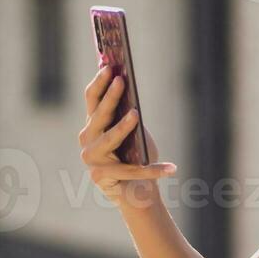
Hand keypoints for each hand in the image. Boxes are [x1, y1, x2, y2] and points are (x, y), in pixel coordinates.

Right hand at [78, 66, 175, 209]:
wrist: (134, 191)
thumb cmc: (136, 156)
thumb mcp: (134, 131)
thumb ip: (129, 112)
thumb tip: (130, 85)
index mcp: (92, 124)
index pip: (92, 98)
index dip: (100, 82)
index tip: (110, 66)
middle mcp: (87, 139)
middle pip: (99, 114)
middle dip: (110, 96)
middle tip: (121, 81)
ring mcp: (91, 158)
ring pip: (110, 138)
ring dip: (123, 126)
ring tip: (135, 115)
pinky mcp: (100, 176)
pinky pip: (131, 169)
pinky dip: (154, 170)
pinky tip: (172, 167)